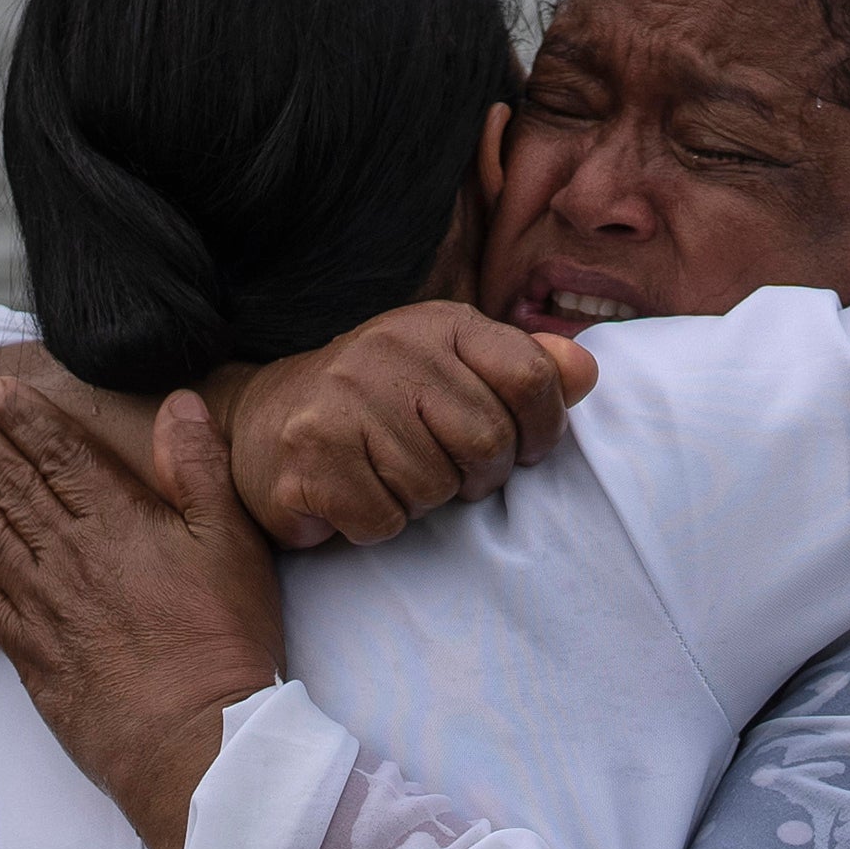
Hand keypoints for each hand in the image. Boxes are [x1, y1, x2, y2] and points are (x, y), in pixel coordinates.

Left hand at [0, 382, 282, 848]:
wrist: (191, 740)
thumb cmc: (222, 642)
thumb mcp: (232, 543)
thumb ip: (200, 469)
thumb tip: (178, 403)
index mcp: (118, 524)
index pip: (60, 457)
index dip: (25, 420)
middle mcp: (69, 558)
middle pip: (12, 487)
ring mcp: (45, 608)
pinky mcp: (34, 657)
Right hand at [209, 299, 589, 549]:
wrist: (264, 419)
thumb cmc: (379, 402)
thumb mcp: (454, 369)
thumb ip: (525, 370)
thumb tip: (586, 371)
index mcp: (439, 324)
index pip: (531, 378)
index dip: (541, 431)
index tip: (520, 451)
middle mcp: (390, 349)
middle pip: (488, 444)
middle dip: (476, 478)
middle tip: (442, 472)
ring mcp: (344, 400)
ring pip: (435, 489)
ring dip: (419, 502)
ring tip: (387, 476)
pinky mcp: (308, 456)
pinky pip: (383, 521)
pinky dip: (375, 524)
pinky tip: (351, 495)